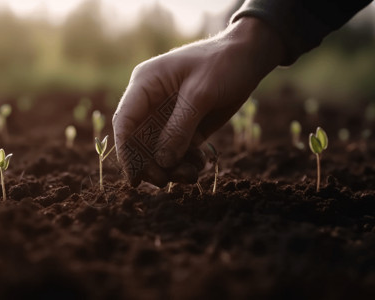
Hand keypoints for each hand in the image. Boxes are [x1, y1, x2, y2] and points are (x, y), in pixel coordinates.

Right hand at [113, 17, 284, 186]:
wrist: (248, 58)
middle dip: (150, 164)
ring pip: (158, 150)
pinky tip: (199, 164)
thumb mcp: (201, 93)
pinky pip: (177, 150)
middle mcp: (151, 101)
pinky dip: (185, 162)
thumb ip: (180, 127)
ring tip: (191, 175)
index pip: (125, 121)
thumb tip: (162, 162)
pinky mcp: (184, 126)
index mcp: (146, 84)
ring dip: (171, 167)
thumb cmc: (222, 64)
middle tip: (165, 181)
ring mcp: (167, 115)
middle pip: (139, 141)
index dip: (126, 151)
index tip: (134, 177)